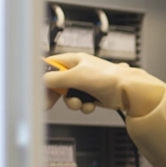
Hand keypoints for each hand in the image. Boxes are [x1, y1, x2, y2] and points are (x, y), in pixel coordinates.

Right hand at [43, 53, 165, 115]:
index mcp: (75, 60)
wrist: (129, 91)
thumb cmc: (108, 78)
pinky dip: (84, 106)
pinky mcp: (94, 95)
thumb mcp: (76, 76)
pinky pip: (81, 103)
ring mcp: (87, 84)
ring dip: (73, 102)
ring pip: (69, 96)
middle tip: (49, 104)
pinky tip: (90, 105)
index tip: (37, 86)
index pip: (52, 64)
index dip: (43, 75)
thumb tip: (44, 80)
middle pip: (59, 83)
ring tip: (80, 103)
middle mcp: (80, 71)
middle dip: (57, 95)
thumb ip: (56, 78)